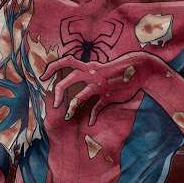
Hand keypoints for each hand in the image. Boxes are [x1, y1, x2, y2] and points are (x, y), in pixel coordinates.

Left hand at [42, 52, 163, 124]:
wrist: (140, 69)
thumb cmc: (119, 69)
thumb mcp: (101, 68)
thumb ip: (88, 72)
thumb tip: (74, 77)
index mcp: (88, 66)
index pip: (66, 61)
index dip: (52, 67)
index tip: (43, 76)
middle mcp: (91, 74)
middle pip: (68, 80)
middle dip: (58, 92)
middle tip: (55, 104)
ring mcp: (99, 85)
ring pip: (79, 97)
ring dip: (71, 108)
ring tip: (67, 116)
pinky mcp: (108, 95)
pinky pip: (96, 108)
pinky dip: (92, 117)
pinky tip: (90, 122)